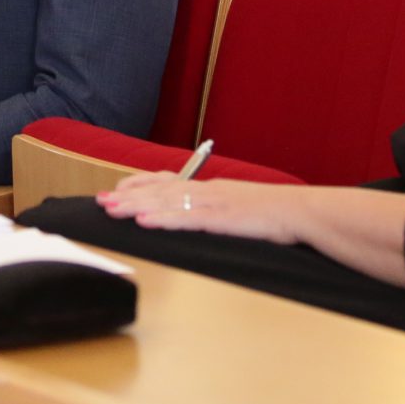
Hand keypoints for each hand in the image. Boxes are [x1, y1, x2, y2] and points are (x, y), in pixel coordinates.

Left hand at [98, 171, 303, 241]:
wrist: (303, 212)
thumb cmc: (276, 214)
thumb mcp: (242, 207)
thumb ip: (219, 210)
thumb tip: (200, 217)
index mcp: (213, 188)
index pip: (169, 182)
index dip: (140, 185)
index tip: (116, 191)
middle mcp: (209, 191)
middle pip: (162, 190)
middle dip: (129, 196)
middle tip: (100, 202)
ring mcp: (215, 203)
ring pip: (169, 201)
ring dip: (138, 206)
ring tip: (112, 210)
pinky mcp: (224, 219)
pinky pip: (188, 218)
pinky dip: (164, 219)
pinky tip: (145, 222)